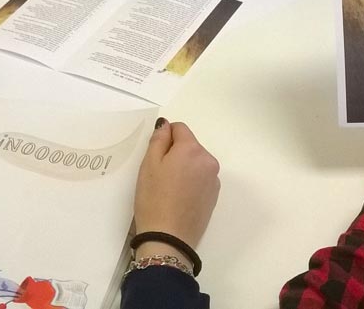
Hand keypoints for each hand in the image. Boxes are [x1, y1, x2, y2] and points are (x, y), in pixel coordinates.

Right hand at [133, 119, 219, 265]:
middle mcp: (208, 161)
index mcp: (192, 150)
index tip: (155, 155)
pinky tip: (179, 197)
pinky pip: (201, 178)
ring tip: (168, 188)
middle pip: (190, 146)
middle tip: (158, 174)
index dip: (165, 137)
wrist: (169, 238)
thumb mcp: (149, 165)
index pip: (180, 128)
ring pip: (196, 162)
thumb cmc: (154, 199)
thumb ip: (158, 140)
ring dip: (184, 167)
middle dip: (175, 153)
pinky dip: (191, 181)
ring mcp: (214, 180)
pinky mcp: (214, 196)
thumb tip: (166, 125)